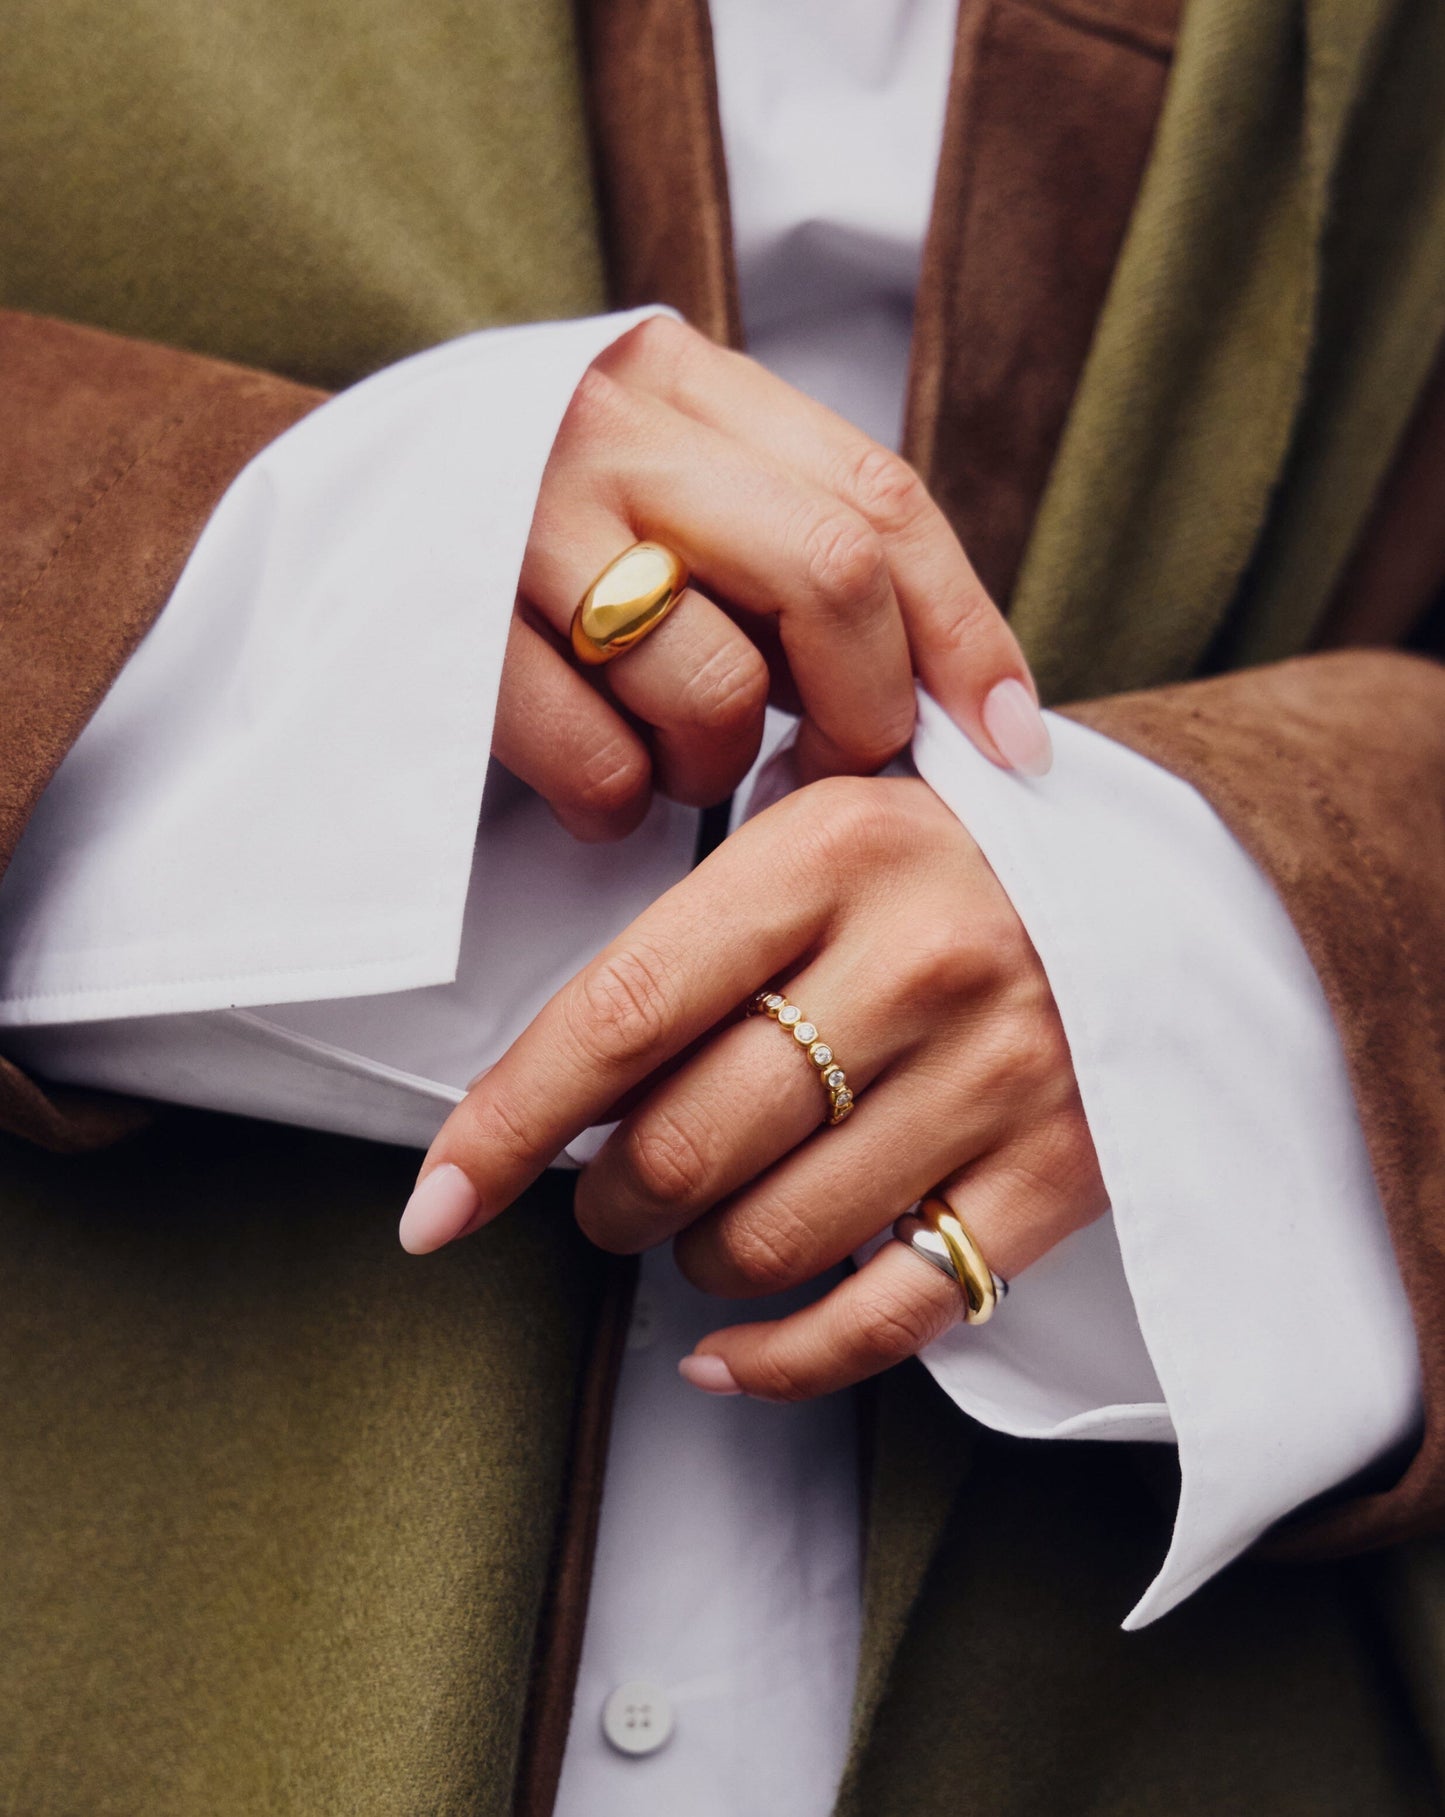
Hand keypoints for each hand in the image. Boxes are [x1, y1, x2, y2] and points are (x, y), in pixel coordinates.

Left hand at [400, 775, 1105, 1398]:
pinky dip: (780, 1361)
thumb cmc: (940, 867)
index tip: (436, 1208)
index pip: (621, 1014)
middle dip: (606, 1201)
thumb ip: (696, 938)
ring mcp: (998, 1076)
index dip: (506, 1126)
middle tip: (605, 1194)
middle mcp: (917, 963)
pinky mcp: (1057, 1177)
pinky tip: (723, 1356)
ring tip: (696, 1227)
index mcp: (828, 854)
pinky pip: (885, 1317)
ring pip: (769, 1241)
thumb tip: (549, 1100)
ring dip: (692, 1263)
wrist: (1162, 887)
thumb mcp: (820, 835)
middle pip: (686, 1145)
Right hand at [491, 315, 1049, 842]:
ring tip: (679, 759)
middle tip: (836, 775)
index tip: (1012, 745)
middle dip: (864, 714)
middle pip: (826, 580)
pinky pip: (597, 763)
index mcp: (684, 383)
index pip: (879, 502)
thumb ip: (795, 547)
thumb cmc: (543, 527)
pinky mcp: (445, 635)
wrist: (319, 513)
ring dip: (720, 767)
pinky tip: (600, 780)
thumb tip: (975, 711)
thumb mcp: (669, 486)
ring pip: (713, 691)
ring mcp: (519, 527)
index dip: (966, 634)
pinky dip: (621, 804)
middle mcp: (608, 432)